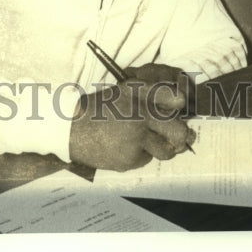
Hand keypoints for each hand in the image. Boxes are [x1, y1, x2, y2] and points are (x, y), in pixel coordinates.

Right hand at [69, 64, 194, 171]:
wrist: (69, 128)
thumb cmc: (99, 108)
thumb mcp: (123, 92)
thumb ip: (150, 95)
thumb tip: (179, 106)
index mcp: (138, 93)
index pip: (175, 98)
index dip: (180, 104)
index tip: (178, 108)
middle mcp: (139, 114)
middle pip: (179, 131)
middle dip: (181, 136)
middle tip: (180, 137)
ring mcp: (135, 139)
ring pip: (166, 151)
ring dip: (161, 148)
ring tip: (144, 140)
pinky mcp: (129, 159)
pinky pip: (146, 159)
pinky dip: (140, 155)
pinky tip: (124, 146)